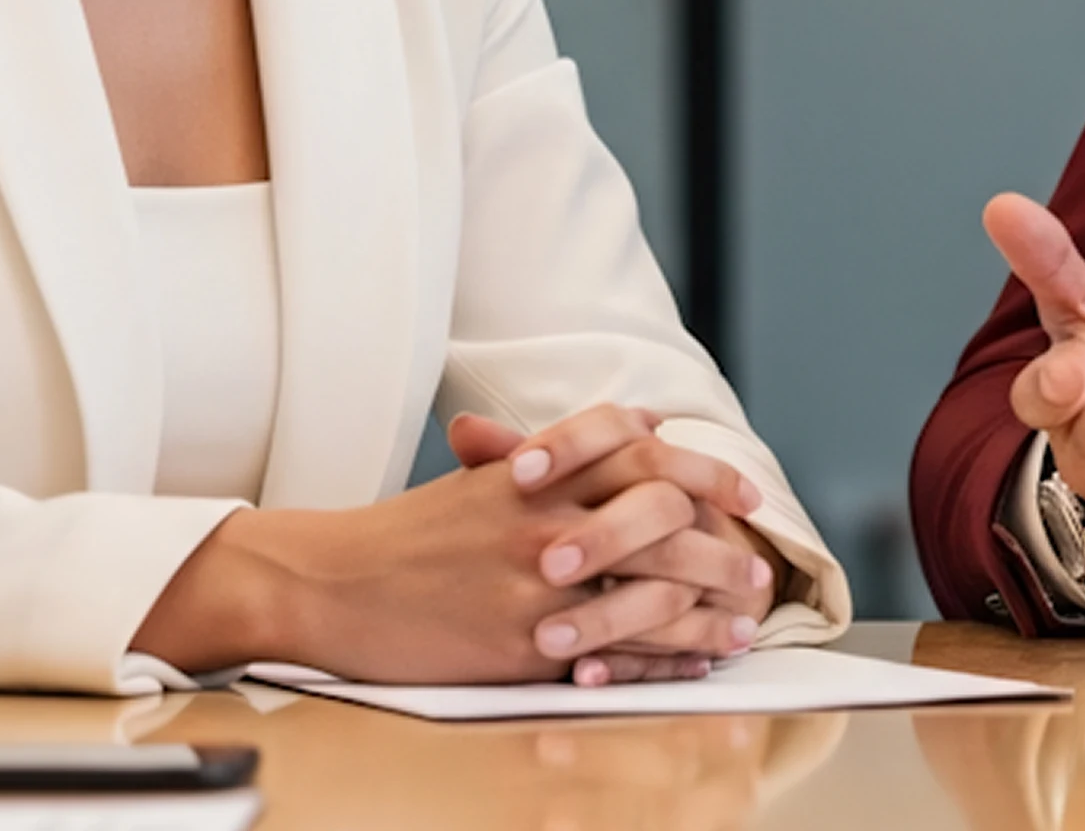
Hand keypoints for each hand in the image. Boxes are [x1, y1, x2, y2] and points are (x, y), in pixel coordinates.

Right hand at [133, 426, 755, 685]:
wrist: (327, 583)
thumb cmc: (409, 534)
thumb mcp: (486, 476)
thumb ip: (569, 452)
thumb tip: (648, 422)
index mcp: (535, 469)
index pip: (641, 449)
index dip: (704, 472)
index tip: (745, 496)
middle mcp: (541, 516)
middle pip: (660, 516)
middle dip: (721, 545)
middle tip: (757, 567)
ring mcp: (533, 581)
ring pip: (647, 587)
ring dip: (705, 607)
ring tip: (742, 621)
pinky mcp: (519, 642)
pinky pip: (610, 648)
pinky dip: (659, 656)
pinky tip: (690, 661)